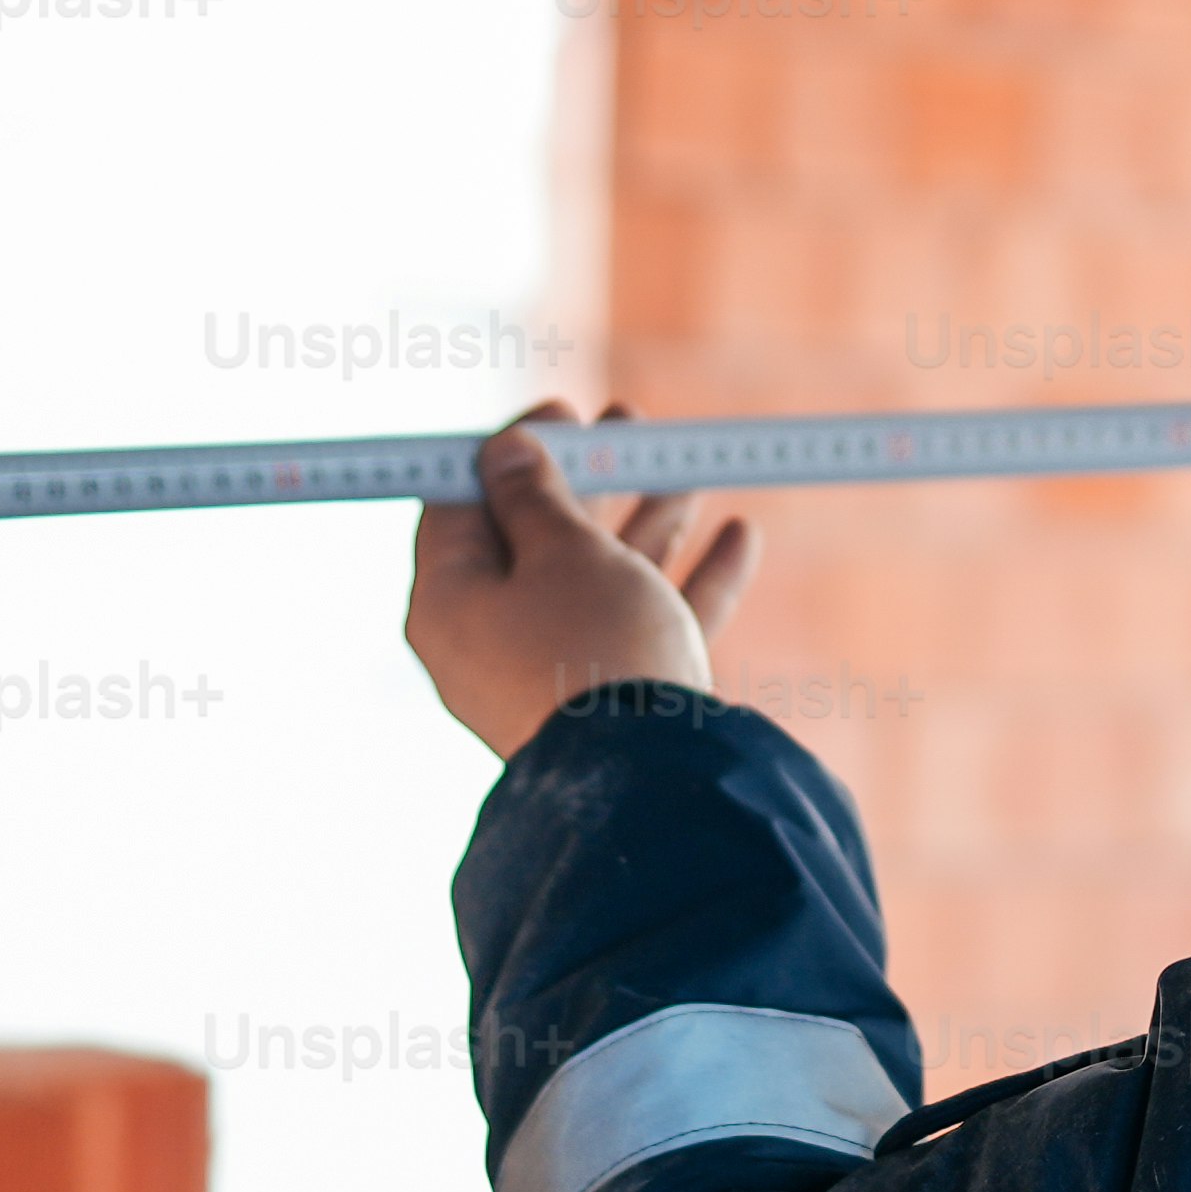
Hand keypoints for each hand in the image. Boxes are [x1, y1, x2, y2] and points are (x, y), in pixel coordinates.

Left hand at [404, 405, 759, 760]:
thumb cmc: (592, 649)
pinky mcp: (613, 700)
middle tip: (629, 421)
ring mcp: (554, 671)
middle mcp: (492, 638)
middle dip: (592, 475)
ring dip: (648, 517)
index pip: (460, 503)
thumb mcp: (562, 548)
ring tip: (690, 467)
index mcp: (450, 599)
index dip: (510, 449)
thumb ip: (536, 493)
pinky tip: (740, 537)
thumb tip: (501, 450)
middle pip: (537, 536)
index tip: (561, 412)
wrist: (649, 779)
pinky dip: (689, 580)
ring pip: (600, 577)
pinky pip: (645, 625)